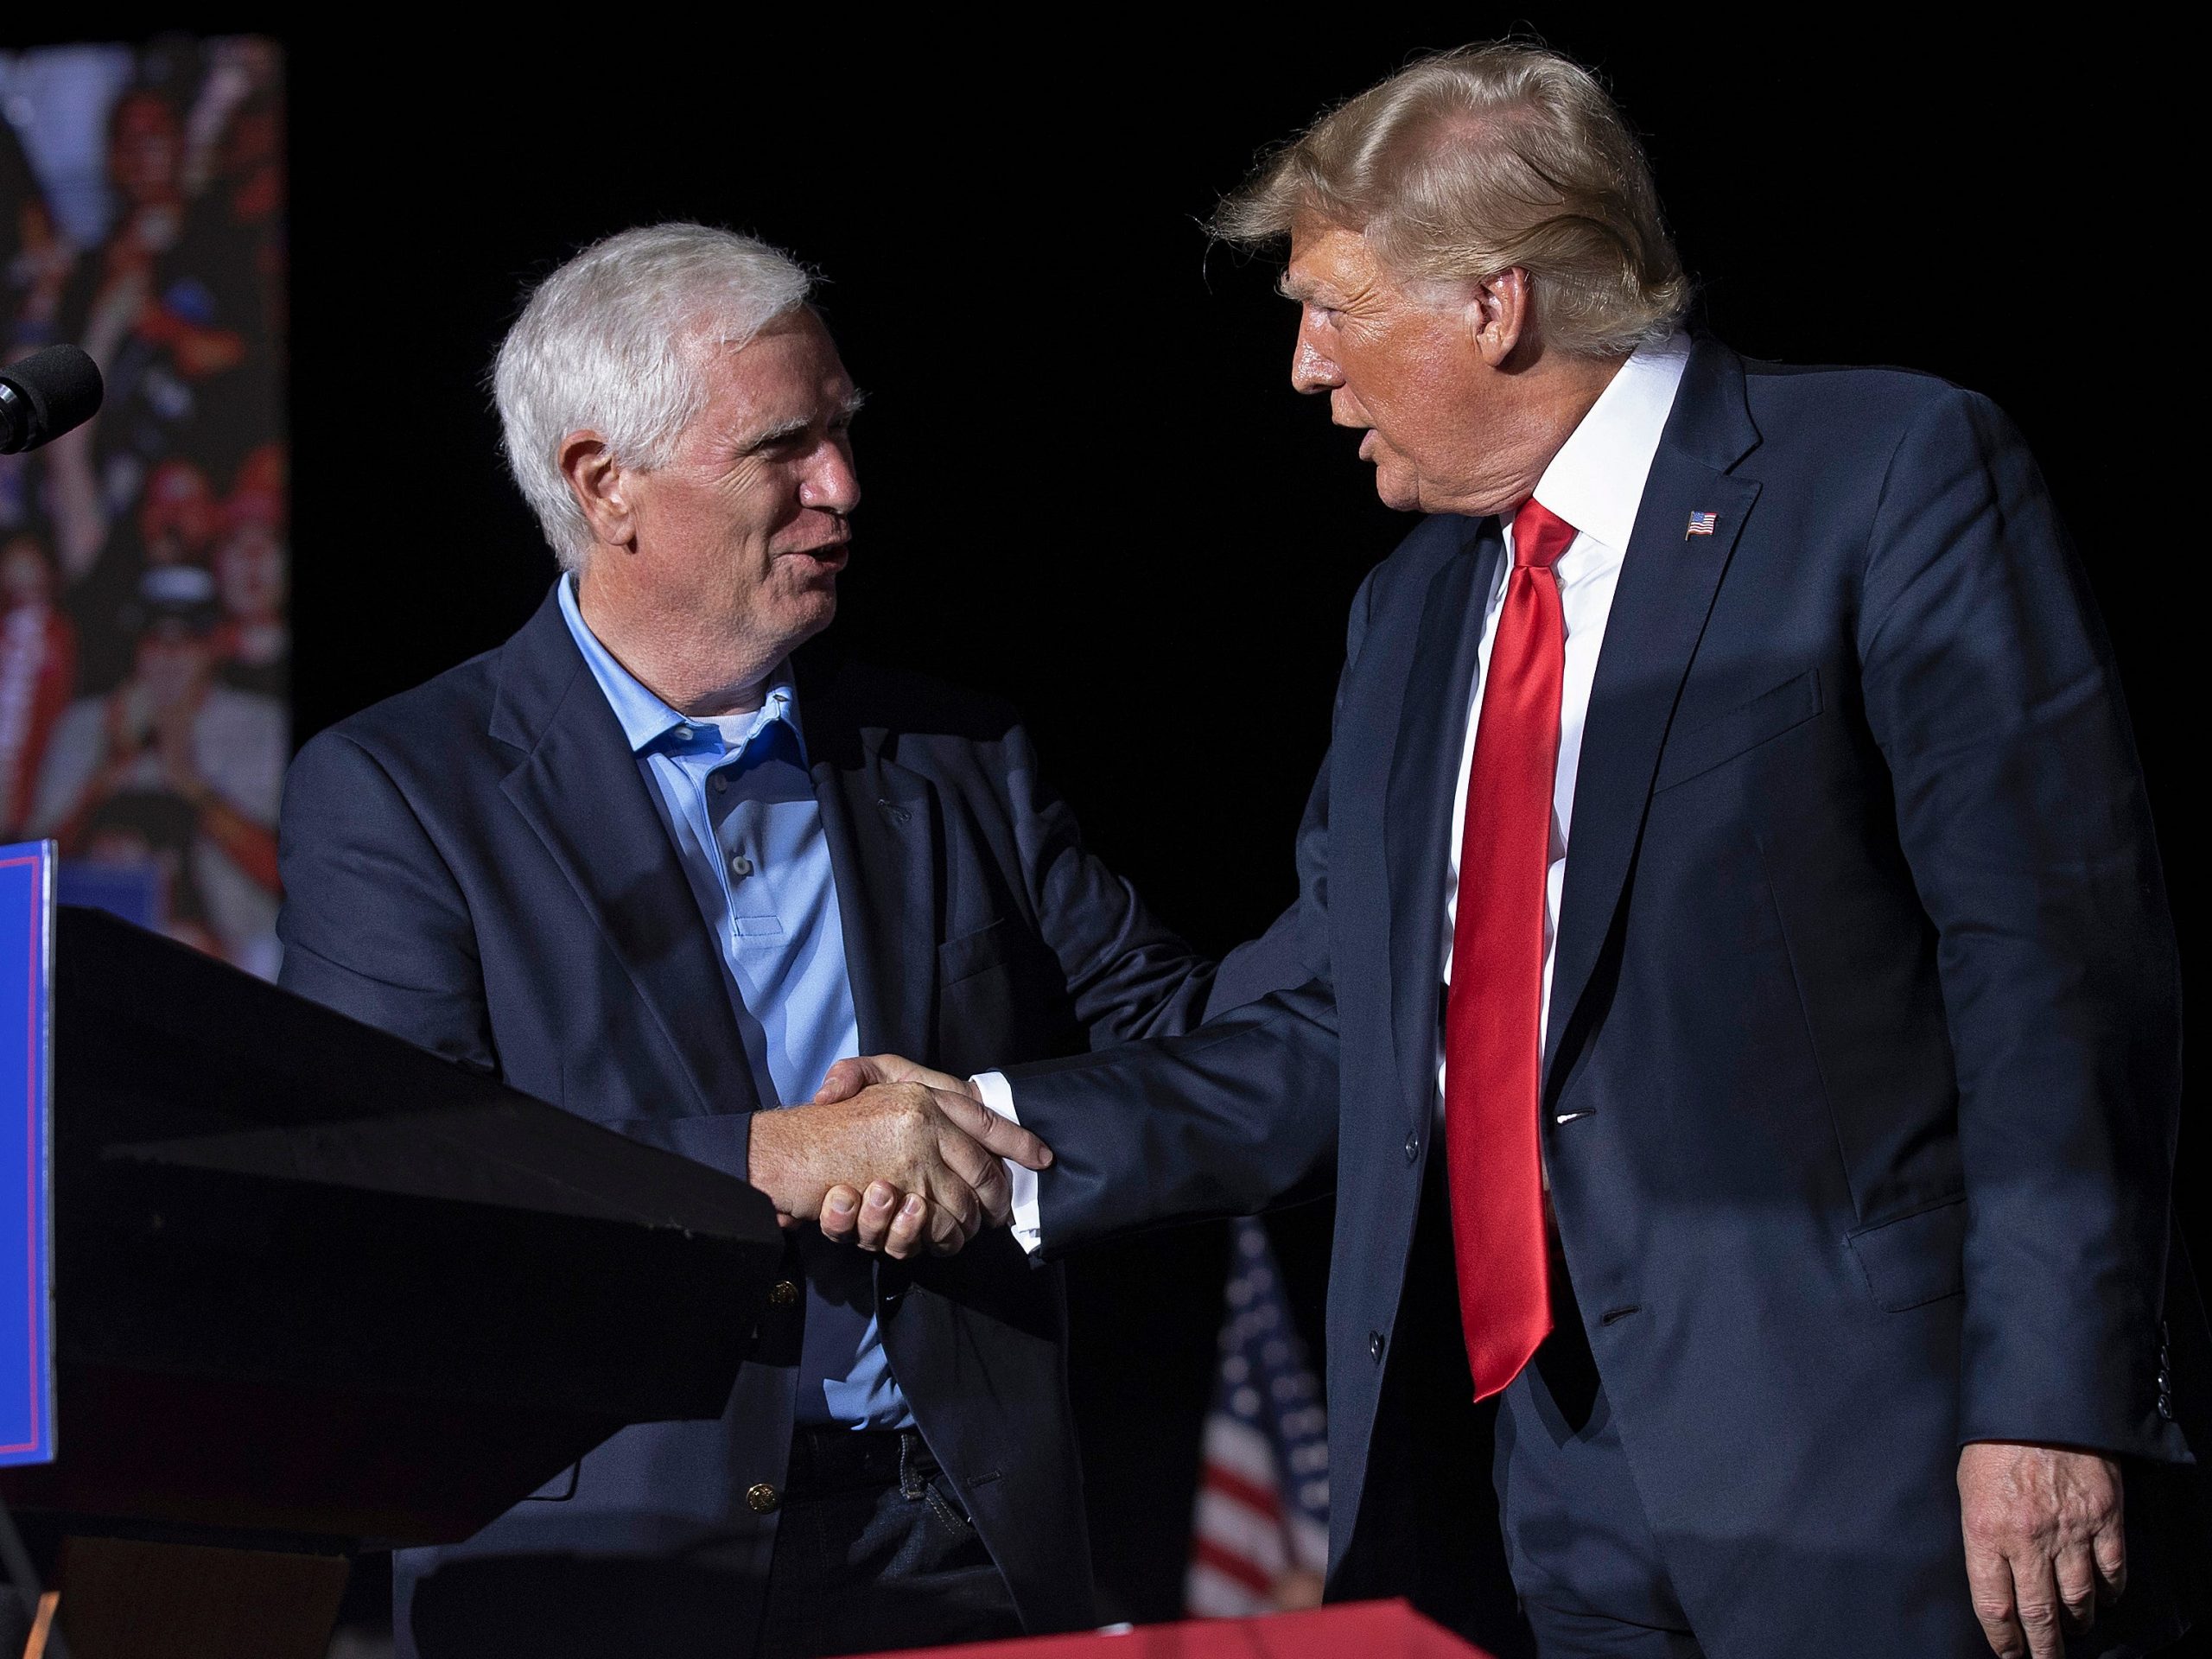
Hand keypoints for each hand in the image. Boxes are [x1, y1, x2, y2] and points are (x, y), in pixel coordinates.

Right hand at [748, 1071, 1046, 1258]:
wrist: (782, 1152)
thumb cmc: (826, 1121)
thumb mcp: (864, 1080)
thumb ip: (895, 1075)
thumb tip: (966, 1096)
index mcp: (923, 1096)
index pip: (987, 1120)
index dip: (1018, 1142)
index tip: (1043, 1158)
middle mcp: (924, 1123)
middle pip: (984, 1170)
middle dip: (995, 1199)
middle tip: (994, 1215)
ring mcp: (912, 1161)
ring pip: (962, 1205)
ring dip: (964, 1226)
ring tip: (961, 1231)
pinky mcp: (897, 1195)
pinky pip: (935, 1225)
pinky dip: (937, 1237)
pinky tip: (934, 1234)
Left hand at [1958, 1440, 2124, 1658]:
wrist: (2041, 1398)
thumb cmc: (1994, 1440)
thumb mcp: (1968, 1485)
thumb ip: (1982, 1534)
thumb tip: (1993, 1577)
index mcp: (1985, 1531)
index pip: (1994, 1606)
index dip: (2003, 1639)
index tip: (2009, 1653)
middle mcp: (2028, 1539)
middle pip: (2038, 1615)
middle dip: (2044, 1647)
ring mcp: (2070, 1531)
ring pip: (2078, 1599)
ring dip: (2077, 1621)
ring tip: (2073, 1629)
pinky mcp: (2105, 1518)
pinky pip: (2111, 1572)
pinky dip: (2109, 1592)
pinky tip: (2102, 1598)